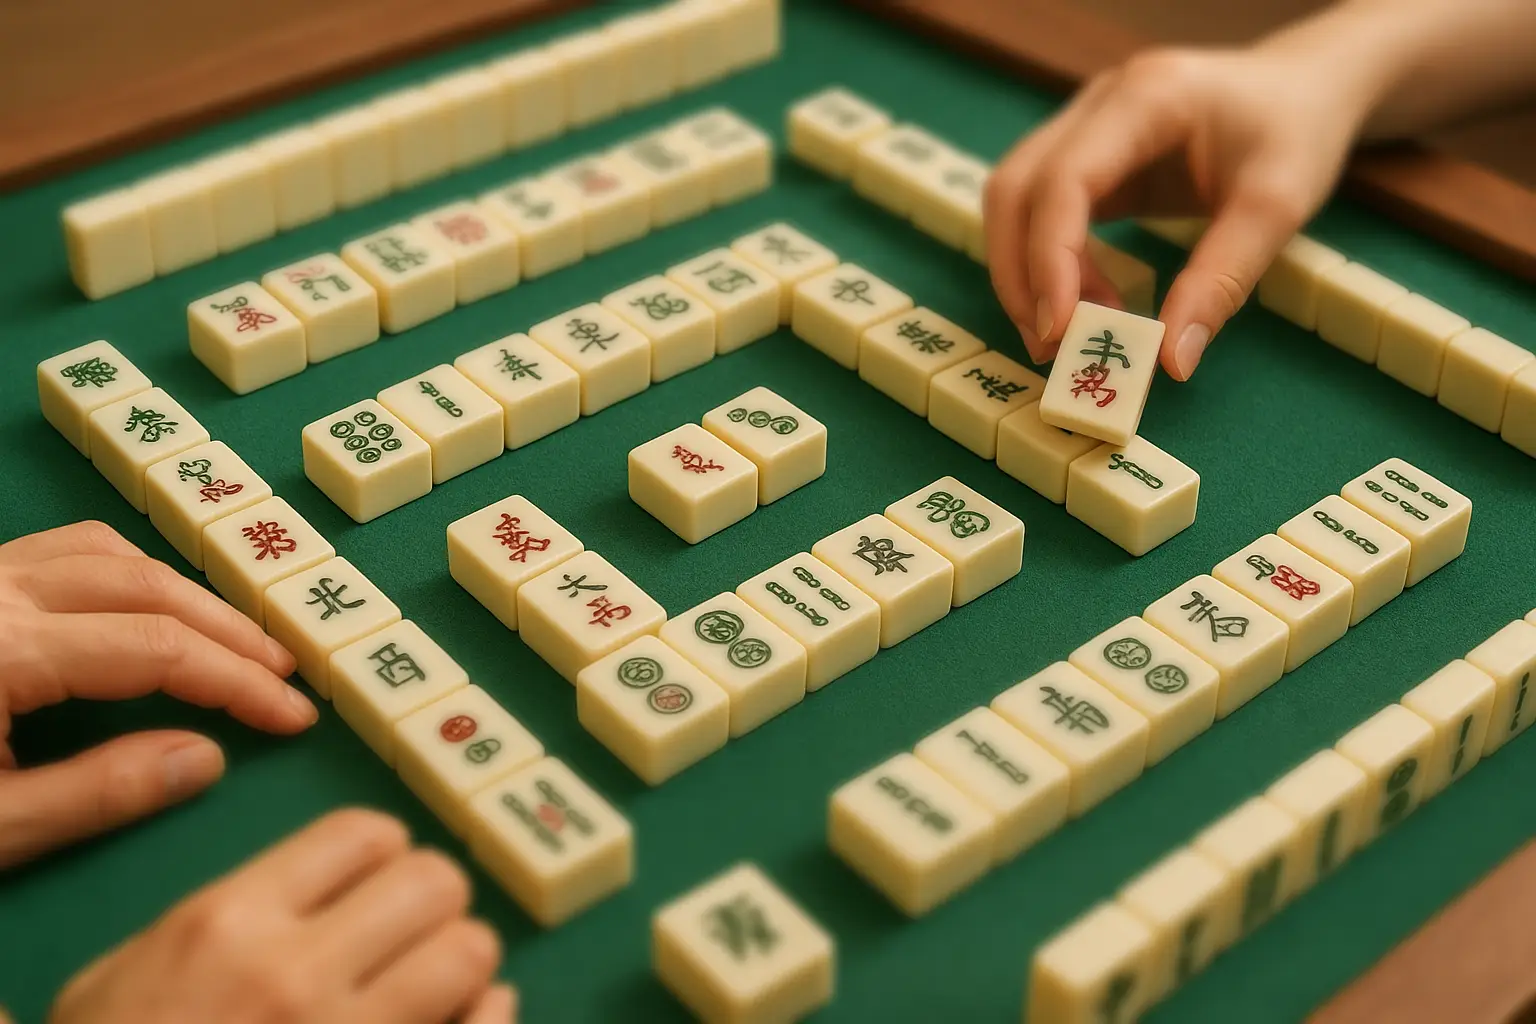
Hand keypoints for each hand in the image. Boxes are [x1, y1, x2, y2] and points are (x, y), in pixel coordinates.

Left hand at [0, 520, 315, 869]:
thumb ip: (95, 794)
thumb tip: (205, 760)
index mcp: (4, 651)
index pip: (157, 650)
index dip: (237, 682)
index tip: (292, 717)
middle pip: (148, 587)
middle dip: (230, 632)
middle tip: (285, 674)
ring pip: (110, 553)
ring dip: (183, 593)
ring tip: (229, 641)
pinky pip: (65, 549)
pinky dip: (125, 571)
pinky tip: (146, 609)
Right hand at [49, 809, 512, 1023]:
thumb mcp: (123, 976)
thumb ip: (223, 917)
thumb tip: (326, 891)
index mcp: (229, 923)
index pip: (362, 835)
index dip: (383, 851)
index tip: (377, 877)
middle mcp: (295, 974)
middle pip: (433, 881)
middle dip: (431, 897)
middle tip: (412, 927)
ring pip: (471, 952)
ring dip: (462, 957)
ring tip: (435, 976)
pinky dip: (488, 1015)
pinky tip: (466, 1018)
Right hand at [986, 43, 1371, 378]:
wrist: (1302, 87)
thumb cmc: (1296, 131)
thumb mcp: (1278, 205)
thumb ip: (1222, 281)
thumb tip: (1170, 363)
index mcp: (1145, 98)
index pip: (1063, 179)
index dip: (1048, 258)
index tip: (1058, 330)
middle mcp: (1097, 103)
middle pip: (1014, 189)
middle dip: (1020, 275)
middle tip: (1051, 348)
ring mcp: (1082, 126)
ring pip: (1012, 201)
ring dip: (1025, 274)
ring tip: (1069, 333)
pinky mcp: (1084, 157)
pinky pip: (1039, 211)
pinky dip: (1048, 264)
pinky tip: (1087, 301)